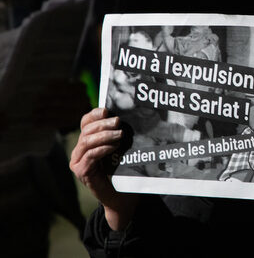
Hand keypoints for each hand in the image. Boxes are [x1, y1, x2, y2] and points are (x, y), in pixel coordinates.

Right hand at [69, 107, 138, 229]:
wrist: (121, 196)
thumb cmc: (121, 170)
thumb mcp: (119, 148)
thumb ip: (116, 134)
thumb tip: (122, 117)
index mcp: (86, 141)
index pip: (86, 122)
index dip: (94, 114)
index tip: (107, 110)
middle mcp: (78, 150)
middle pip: (87, 131)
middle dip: (103, 124)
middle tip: (118, 122)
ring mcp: (77, 162)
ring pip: (87, 142)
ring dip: (104, 135)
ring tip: (120, 134)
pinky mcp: (82, 172)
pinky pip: (90, 156)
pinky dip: (103, 148)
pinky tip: (114, 146)